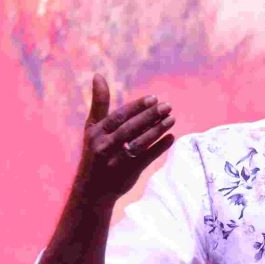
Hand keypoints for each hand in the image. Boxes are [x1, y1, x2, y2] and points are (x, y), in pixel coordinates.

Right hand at [75, 74, 175, 202]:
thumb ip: (99, 103)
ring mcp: (116, 161)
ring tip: (172, 119)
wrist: (93, 188)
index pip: (119, 117)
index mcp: (96, 133)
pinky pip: (147, 158)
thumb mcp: (92, 127)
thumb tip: (98, 75)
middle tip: (168, 106)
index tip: (154, 98)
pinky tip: (171, 137)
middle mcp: (104, 146)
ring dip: (157, 130)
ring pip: (139, 143)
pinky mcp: (128, 172)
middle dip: (150, 116)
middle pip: (130, 129)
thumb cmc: (95, 150)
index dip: (137, 107)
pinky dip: (160, 147)